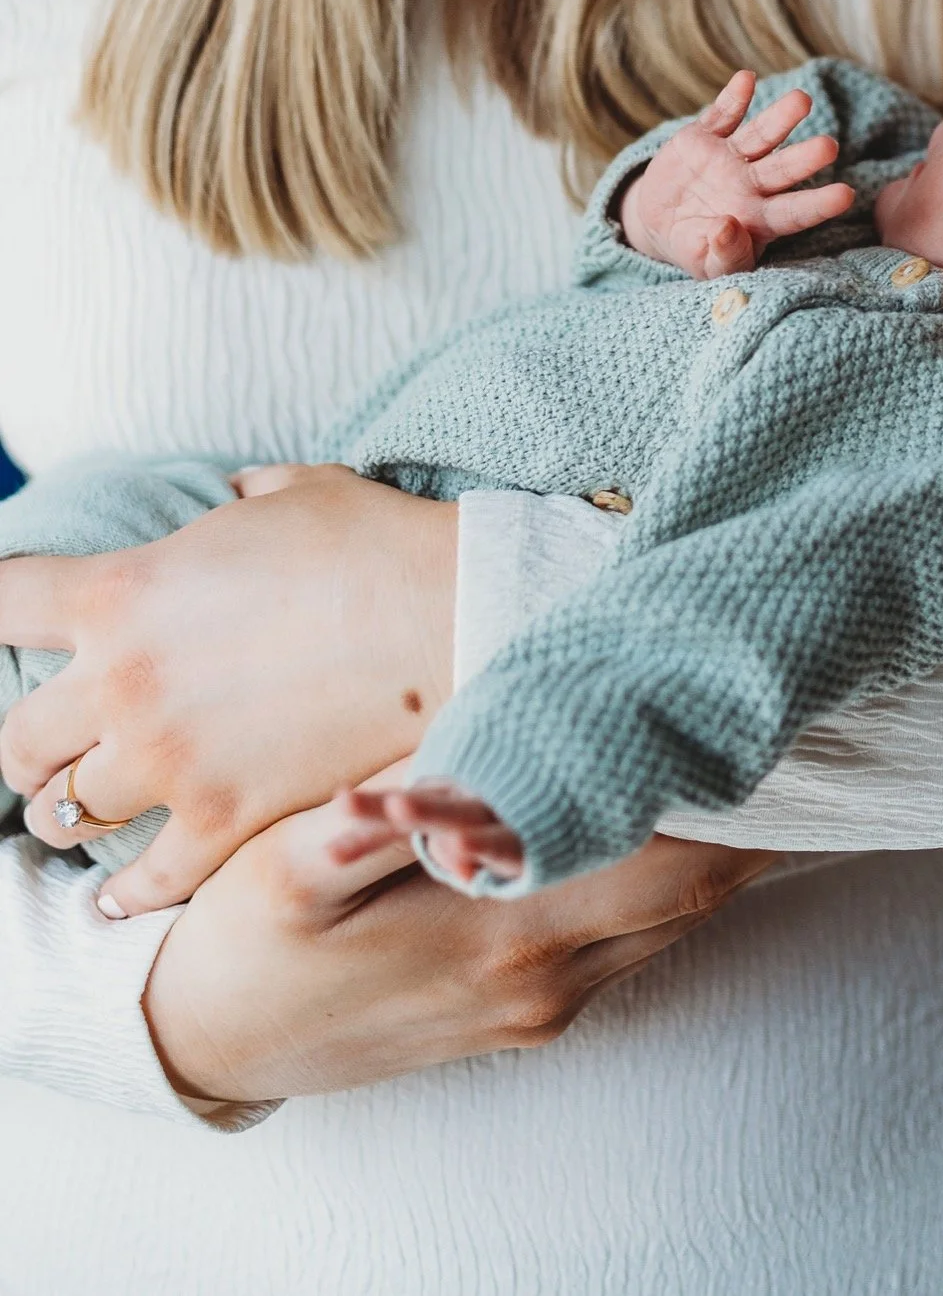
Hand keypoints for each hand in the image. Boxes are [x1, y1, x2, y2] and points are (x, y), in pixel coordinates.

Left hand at [0, 465, 456, 916]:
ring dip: (75, 809)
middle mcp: (123, 683)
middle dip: (31, 746)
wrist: (451, 614)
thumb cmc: (374, 541)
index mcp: (123, 591)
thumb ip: (236, 502)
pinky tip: (118, 897)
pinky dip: (127, 893)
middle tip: (52, 749)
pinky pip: (143, 883)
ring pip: (68, 811)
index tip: (5, 627)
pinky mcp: (222, 822)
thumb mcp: (291, 493)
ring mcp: (168, 761)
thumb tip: (231, 500)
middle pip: (16, 738)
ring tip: (85, 813)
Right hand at [141, 776, 777, 1102]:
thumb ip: (378, 820)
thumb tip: (446, 763)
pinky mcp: (528, 1011)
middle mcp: (544, 980)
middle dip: (757, 815)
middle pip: (698, 893)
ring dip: (719, 847)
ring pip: (673, 921)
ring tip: (754, 753)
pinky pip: (631, 941)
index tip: (772, 722)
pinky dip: (666, 882)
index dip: (738, 799)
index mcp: (502, 933)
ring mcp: (542, 1004)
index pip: (670, 864)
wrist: (214, 1043)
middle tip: (797, 719)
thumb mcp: (289, 870)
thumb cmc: (249, 942)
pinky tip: (670, 820)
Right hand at [619, 70, 854, 278]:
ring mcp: (731, 157)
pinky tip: (746, 80)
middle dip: (806, 157)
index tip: (846, 195)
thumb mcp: (707, 265)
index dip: (819, 204)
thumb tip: (727, 229)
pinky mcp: (705, 136)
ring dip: (781, 118)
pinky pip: (722, 115)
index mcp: (760, 219)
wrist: (659, 220)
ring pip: (761, 136)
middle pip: (784, 168)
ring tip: (802, 100)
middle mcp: (753, 183)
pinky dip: (733, 98)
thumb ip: (723, 255)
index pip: (794, 212)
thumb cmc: (695, 247)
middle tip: (830, 146)